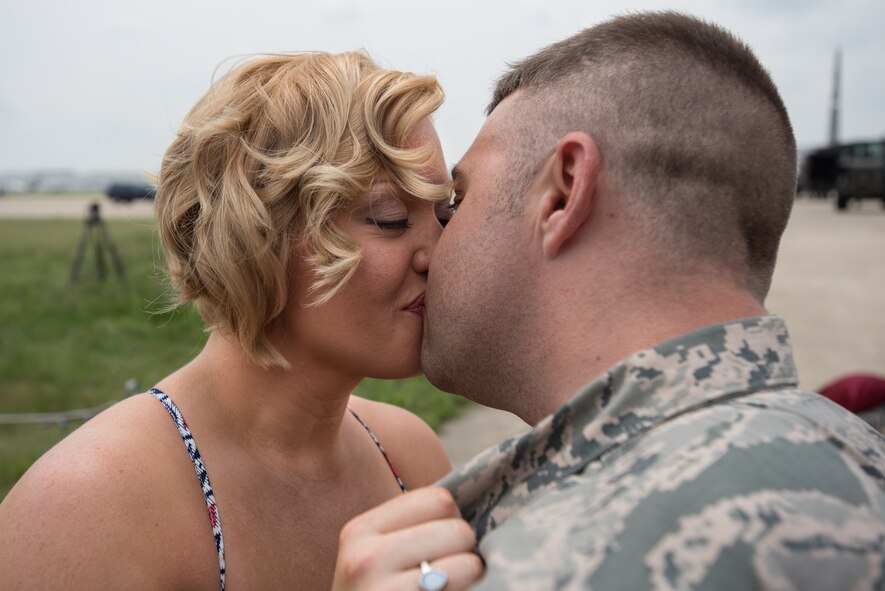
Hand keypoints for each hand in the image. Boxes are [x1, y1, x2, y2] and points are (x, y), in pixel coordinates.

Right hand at [332, 487, 483, 589]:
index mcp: (360, 530)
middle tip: (452, 571)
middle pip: (457, 528)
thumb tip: (477, 500)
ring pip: (468, 564)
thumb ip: (411, 528)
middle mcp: (365, 557)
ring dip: (472, 577)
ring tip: (450, 588)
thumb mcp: (375, 558)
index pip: (438, 499)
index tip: (444, 543)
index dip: (452, 521)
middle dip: (466, 550)